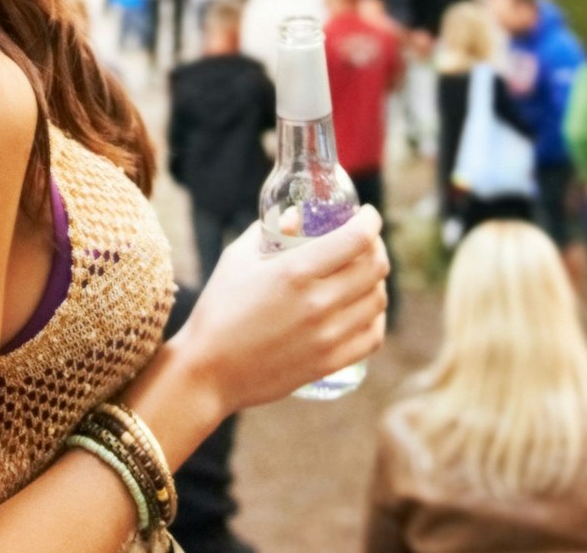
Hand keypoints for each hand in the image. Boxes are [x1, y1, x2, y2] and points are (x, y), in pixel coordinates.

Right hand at [171, 208, 388, 414]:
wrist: (208, 372)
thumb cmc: (218, 310)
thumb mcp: (238, 259)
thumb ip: (271, 232)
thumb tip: (297, 217)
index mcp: (295, 271)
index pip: (357, 238)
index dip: (370, 219)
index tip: (367, 213)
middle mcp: (317, 302)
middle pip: (375, 267)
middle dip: (376, 246)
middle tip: (366, 241)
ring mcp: (326, 336)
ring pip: (378, 300)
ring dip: (377, 281)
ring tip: (363, 274)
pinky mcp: (328, 362)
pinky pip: (373, 336)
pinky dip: (375, 317)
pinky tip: (364, 309)